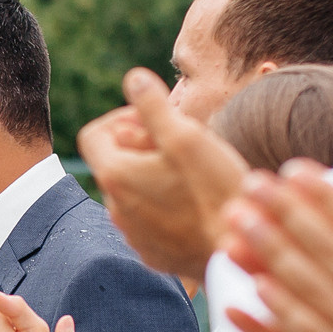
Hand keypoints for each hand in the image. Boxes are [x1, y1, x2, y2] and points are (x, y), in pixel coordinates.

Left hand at [77, 68, 250, 282]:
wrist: (240, 250)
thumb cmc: (215, 190)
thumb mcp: (186, 136)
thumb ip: (153, 105)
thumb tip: (133, 78)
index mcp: (116, 176)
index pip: (93, 135)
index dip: (120, 118)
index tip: (153, 120)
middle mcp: (115, 208)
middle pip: (115, 164)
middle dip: (141, 147)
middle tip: (181, 142)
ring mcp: (132, 235)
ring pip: (133, 193)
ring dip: (153, 177)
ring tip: (192, 173)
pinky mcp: (152, 253)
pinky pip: (149, 221)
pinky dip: (164, 205)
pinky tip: (196, 203)